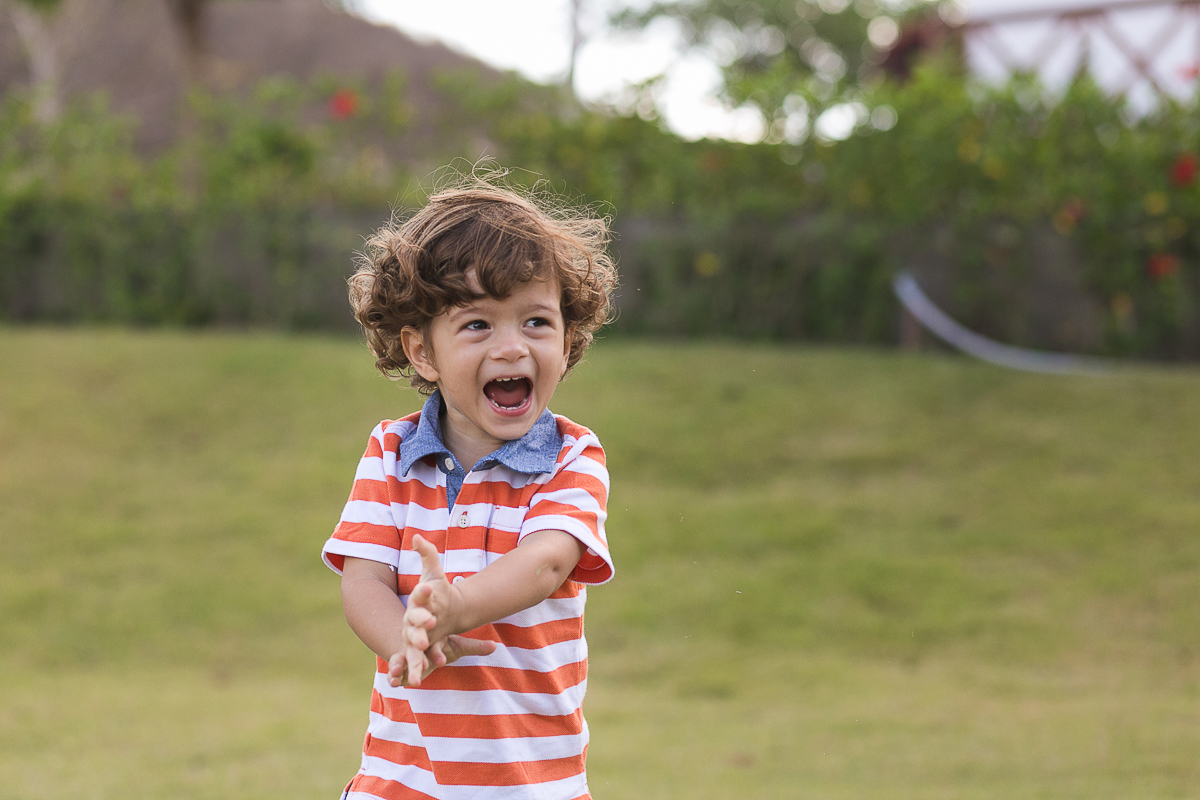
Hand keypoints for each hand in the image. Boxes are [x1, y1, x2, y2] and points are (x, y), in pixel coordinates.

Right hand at [390, 534, 483, 686]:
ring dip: (415, 652)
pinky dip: (408, 672)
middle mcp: (412, 619)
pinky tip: (410, 681)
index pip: (421, 594)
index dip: (425, 591)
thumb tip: (416, 535)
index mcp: (419, 601)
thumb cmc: (432, 595)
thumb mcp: (433, 575)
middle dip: (421, 623)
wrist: (430, 615)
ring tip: (420, 655)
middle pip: (415, 620)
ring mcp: (412, 637)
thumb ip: (428, 555)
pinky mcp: (415, 653)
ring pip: (412, 645)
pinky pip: (411, 662)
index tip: (430, 587)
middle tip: (430, 623)